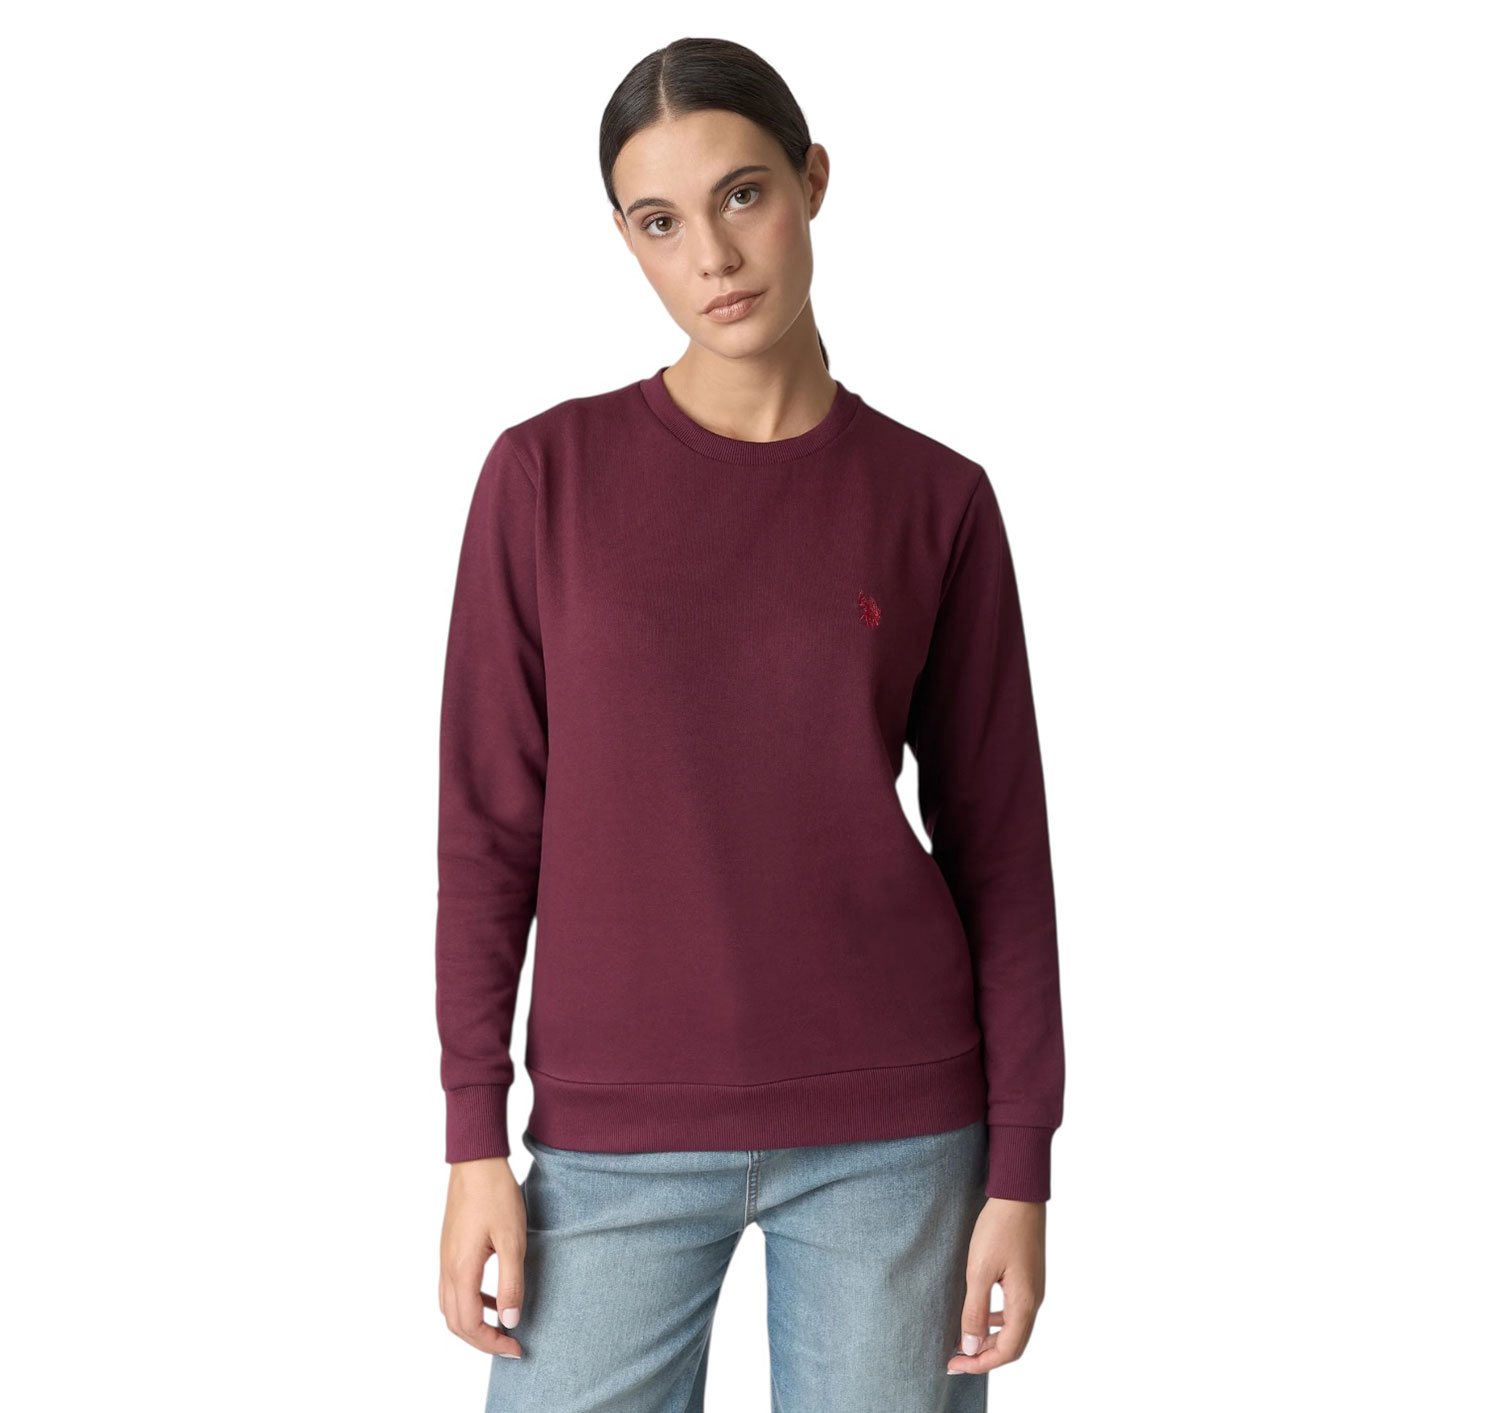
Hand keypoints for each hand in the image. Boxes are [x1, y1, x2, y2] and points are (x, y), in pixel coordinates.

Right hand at [439, 1156, 527, 1357]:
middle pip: (456, 1323)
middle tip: (510, 1345)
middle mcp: (447, 1268)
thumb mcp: (513, 1240)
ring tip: (503, 1324)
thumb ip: (511, 1283)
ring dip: (474, 1323)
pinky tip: (494, 1295)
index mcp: (461, 1270)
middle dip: (481, 1340)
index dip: (492, 1343)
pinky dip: (471, 1302)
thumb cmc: (496, 1195)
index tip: (516, 1347)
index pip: (470, 1324)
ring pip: (451, 1307)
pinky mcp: (449, 1248)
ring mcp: (445, 1258)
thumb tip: (510, 1321)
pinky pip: (453, 1288)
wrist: (476, 1161)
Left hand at [947, 1196, 1046, 1375]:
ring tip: (963, 1340)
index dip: (980, 1363)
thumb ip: (974, 1310)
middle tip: (955, 1360)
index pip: (1007, 1351)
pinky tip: (978, 1313)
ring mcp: (1033, 1289)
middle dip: (984, 1356)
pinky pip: (1014, 1311)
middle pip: (1012, 1345)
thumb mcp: (979, 1270)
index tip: (953, 1365)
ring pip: (1014, 1329)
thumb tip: (970, 1347)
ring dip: (989, 1339)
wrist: (1019, 1195)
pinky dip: (995, 1321)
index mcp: (1025, 1303)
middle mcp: (1034, 1301)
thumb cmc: (999, 1229)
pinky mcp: (1027, 1278)